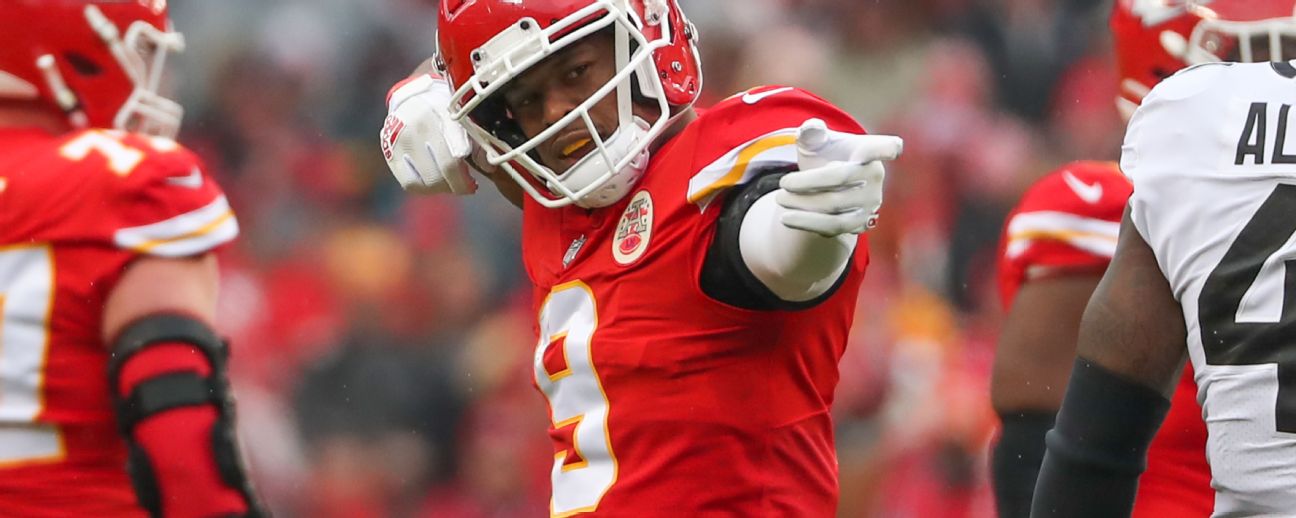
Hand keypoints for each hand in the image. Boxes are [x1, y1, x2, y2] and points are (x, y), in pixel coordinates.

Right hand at [380, 73, 478, 194]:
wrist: (414, 95)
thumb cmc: (446, 108)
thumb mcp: (465, 114)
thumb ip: (477, 138)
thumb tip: (488, 165)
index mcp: (442, 113)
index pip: (454, 156)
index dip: (464, 178)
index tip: (473, 184)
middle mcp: (418, 125)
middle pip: (441, 171)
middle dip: (458, 185)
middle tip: (467, 186)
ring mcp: (400, 138)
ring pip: (424, 181)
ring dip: (442, 188)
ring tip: (451, 184)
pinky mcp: (388, 149)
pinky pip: (408, 182)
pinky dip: (425, 188)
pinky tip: (435, 183)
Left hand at [775, 118, 903, 236]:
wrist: (825, 187)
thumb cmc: (824, 155)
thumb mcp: (816, 141)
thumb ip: (812, 131)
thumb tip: (810, 128)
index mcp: (868, 149)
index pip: (884, 147)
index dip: (888, 149)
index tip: (894, 147)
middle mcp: (875, 177)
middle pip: (839, 178)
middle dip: (806, 182)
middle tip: (781, 183)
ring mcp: (871, 202)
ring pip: (834, 208)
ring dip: (803, 206)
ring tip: (779, 200)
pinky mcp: (862, 224)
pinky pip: (833, 228)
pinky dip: (808, 223)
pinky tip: (787, 218)